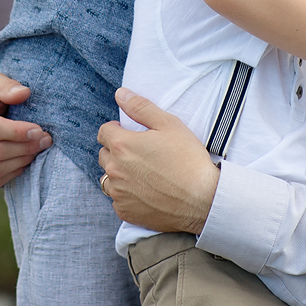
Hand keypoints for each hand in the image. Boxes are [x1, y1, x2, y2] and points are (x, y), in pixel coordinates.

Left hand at [98, 90, 219, 234]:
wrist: (202, 199)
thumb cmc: (188, 159)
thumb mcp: (169, 124)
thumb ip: (141, 107)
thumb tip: (121, 94)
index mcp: (121, 145)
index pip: (104, 132)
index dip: (117, 130)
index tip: (132, 135)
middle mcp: (114, 170)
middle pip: (103, 155)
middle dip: (116, 151)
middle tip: (140, 154)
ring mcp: (118, 193)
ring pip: (108, 178)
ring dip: (119, 174)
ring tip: (143, 174)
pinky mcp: (125, 211)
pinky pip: (118, 199)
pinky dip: (127, 195)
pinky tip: (146, 192)